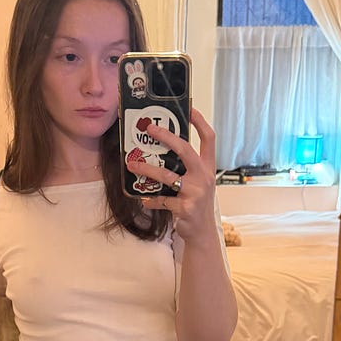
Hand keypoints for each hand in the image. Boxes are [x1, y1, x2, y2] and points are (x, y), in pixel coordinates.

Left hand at [126, 108, 216, 242]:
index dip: (200, 122)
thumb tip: (161, 149)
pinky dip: (150, 200)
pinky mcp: (184, 208)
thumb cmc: (196, 203)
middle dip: (167, 136)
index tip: (189, 108)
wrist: (201, 232)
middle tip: (149, 128)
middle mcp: (204, 177)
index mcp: (208, 168)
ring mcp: (195, 193)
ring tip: (131, 164)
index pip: (209, 139)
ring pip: (167, 176)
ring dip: (146, 169)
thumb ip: (186, 168)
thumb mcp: (198, 183)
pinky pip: (162, 200)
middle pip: (186, 150)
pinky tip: (143, 199)